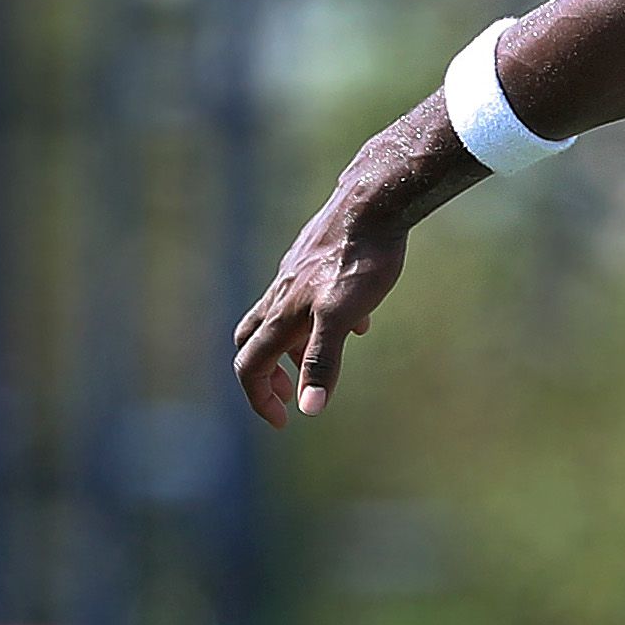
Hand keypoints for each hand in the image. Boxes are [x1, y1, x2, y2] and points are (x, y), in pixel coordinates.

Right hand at [232, 186, 411, 425]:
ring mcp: (296, 274)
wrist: (374, 203)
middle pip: (252, 339)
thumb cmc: (360, 260)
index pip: (249, 365)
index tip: (284, 421)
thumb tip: (309, 409)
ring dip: (294, 347)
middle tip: (289, 396)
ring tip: (323, 361)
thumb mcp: (342, 317)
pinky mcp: (317, 259)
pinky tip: (358, 320)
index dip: (260, 398)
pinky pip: (308, 296)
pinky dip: (321, 319)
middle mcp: (281, 293)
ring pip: (281, 316)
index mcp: (282, 313)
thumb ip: (323, 361)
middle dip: (265, 374)